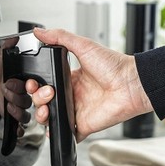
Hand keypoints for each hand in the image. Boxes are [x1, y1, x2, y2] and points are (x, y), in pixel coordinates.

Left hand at [0, 38, 31, 135]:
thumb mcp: (0, 58)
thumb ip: (7, 47)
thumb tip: (13, 38)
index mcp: (26, 83)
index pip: (32, 87)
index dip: (22, 86)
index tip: (10, 82)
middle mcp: (25, 96)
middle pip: (29, 102)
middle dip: (18, 97)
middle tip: (7, 91)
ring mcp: (19, 107)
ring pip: (25, 114)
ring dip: (17, 111)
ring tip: (8, 105)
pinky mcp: (13, 118)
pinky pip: (20, 127)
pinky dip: (18, 129)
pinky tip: (15, 127)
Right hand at [26, 28, 152, 141]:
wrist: (131, 84)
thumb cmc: (114, 66)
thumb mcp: (84, 45)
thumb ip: (60, 37)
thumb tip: (40, 31)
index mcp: (71, 79)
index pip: (45, 84)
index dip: (35, 85)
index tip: (34, 82)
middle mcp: (72, 95)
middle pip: (44, 101)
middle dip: (37, 98)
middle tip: (47, 92)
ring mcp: (76, 111)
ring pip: (50, 118)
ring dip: (41, 115)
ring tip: (47, 107)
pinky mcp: (82, 125)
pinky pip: (65, 134)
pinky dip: (56, 134)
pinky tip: (53, 126)